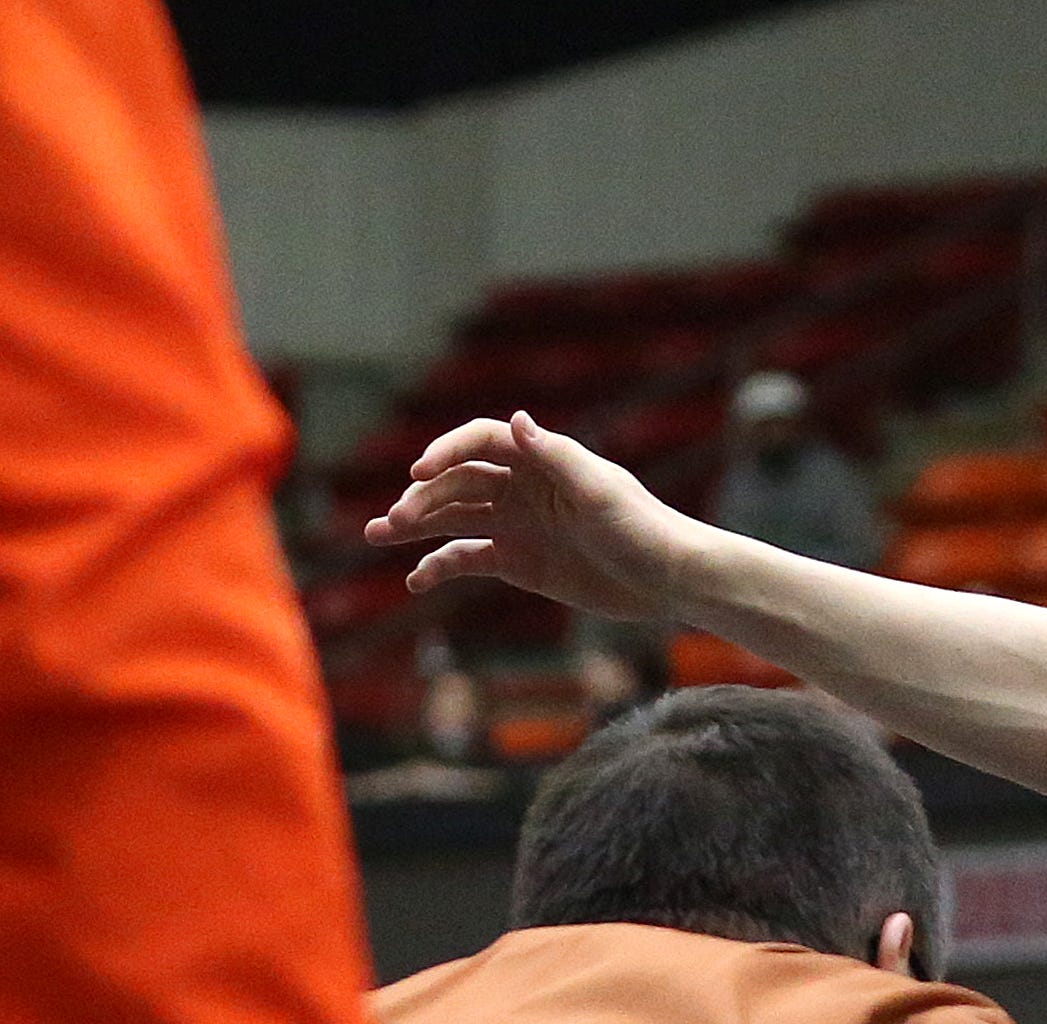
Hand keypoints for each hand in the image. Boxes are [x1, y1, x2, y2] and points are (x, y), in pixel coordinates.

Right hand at [367, 412, 686, 620]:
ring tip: (377, 535)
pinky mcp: (518, 562)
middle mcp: (521, 486)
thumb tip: (514, 420)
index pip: (480, 442)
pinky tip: (416, 580)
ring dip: (415, 526)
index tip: (419, 473)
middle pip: (458, 482)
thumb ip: (555, 456)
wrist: (668, 579)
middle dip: (421, 498)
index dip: (446, 452)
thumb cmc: (642, 527)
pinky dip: (440, 566)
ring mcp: (516, 524)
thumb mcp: (600, 491)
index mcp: (540, 459)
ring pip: (453, 518)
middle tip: (394, 523)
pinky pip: (468, 559)